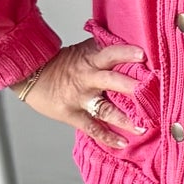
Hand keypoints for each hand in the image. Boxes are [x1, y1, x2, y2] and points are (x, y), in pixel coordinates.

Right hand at [14, 39, 145, 147]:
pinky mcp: (73, 115)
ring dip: (125, 119)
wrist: (31, 74)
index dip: (125, 53)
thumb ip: (103, 49)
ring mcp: (80, 98)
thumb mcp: (82, 51)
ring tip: (143, 127)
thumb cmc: (61, 63)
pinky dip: (107, 137)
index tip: (143, 55)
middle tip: (152, 93)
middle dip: (132, 87)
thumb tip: (130, 41)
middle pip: (112, 81)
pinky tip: (122, 143)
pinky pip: (92, 128)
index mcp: (91, 60)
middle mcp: (88, 79)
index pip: (111, 54)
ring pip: (106, 109)